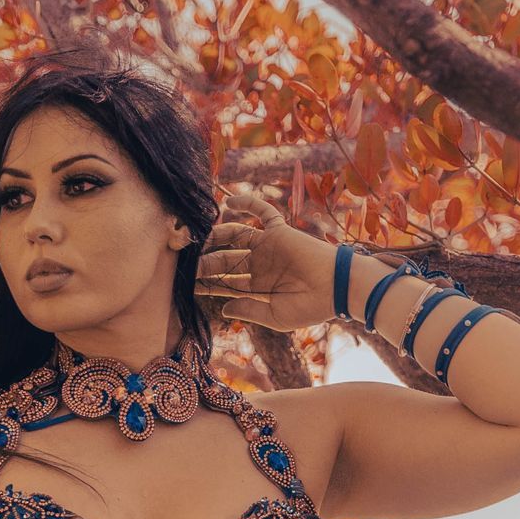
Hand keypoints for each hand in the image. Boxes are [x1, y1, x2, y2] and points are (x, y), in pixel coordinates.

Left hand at [196, 186, 341, 329]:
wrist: (336, 288)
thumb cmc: (310, 306)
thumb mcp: (274, 315)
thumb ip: (248, 310)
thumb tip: (223, 308)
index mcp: (257, 287)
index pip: (225, 283)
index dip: (206, 282)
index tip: (185, 282)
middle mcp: (259, 265)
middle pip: (224, 259)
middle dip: (204, 261)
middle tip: (183, 258)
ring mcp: (268, 246)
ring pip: (235, 235)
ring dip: (215, 234)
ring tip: (197, 235)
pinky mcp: (278, 230)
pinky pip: (261, 212)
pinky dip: (246, 204)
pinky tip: (227, 202)